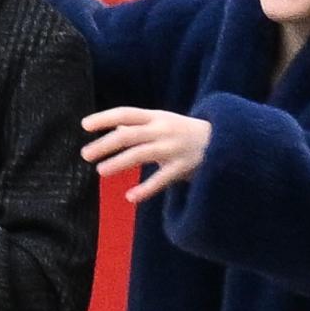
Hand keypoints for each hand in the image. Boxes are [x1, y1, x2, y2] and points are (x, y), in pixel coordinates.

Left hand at [80, 107, 210, 203]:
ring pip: (140, 154)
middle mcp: (163, 130)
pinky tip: (130, 197)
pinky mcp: (184, 167)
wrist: (226, 141)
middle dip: (104, 144)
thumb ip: (140, 126)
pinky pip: (161, 179)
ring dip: (118, 162)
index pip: (125, 113)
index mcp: (156, 117)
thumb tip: (113, 127)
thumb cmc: (187, 132)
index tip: (84, 126)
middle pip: (128, 134)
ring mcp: (173, 148)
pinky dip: (145, 189)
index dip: (104, 118)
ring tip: (100, 171)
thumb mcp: (164, 122)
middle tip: (84, 154)